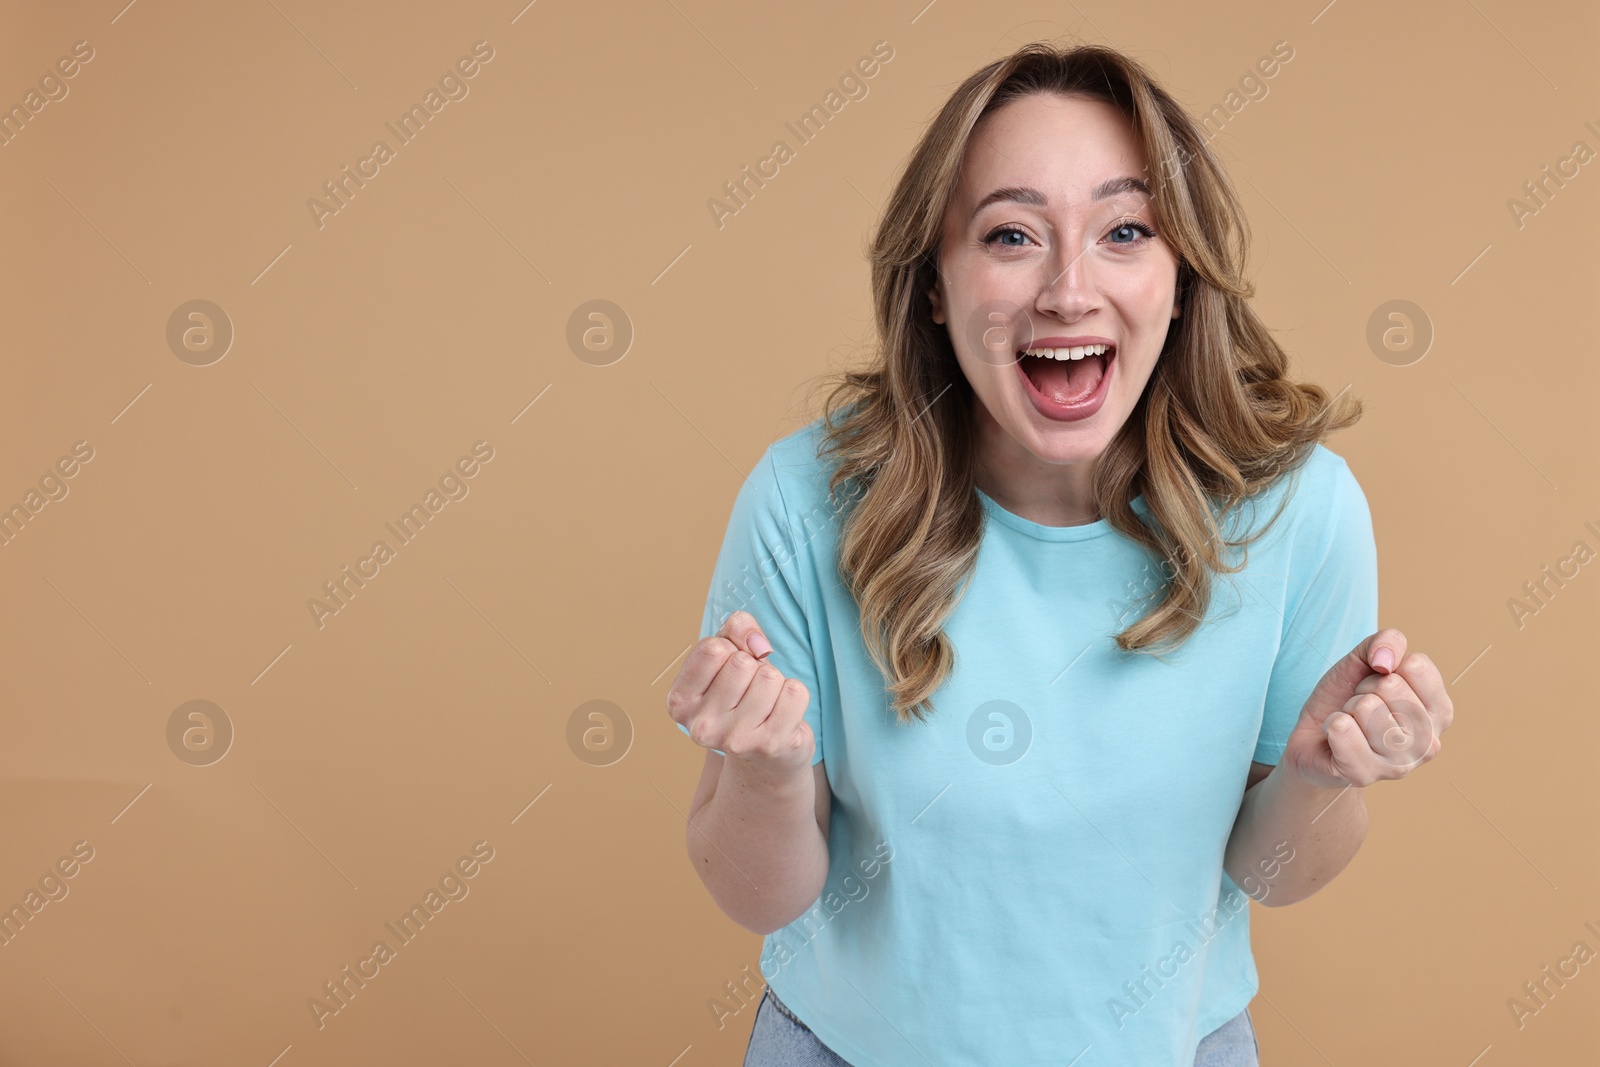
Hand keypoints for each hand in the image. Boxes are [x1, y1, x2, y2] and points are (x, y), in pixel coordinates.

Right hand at [666, 610, 814, 780]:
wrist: (765, 758)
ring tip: (765, 704)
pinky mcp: (770, 745)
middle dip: (754, 667)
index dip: (731, 649)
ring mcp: (735, 740)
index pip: (712, 649)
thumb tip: (757, 644)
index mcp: (680, 701)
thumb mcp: (727, 656)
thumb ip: (735, 630)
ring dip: (775, 683)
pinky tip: (781, 715)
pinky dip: (795, 697)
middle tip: (750, 691)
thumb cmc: (742, 696)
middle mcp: (701, 727)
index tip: (730, 668)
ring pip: (770, 677)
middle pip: (742, 662)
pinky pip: (796, 693)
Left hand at [1280, 628, 1453, 789]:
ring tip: (1350, 723)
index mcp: (1439, 712)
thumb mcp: (1365, 660)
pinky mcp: (1364, 775)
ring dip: (1348, 708)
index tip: (1378, 684)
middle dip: (1364, 689)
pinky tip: (1336, 737)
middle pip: (1390, 686)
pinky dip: (1331, 723)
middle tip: (1359, 707)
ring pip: (1366, 708)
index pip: (1416, 666)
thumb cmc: (1348, 698)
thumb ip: (1386, 642)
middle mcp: (1429, 743)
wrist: (1314, 737)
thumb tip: (1385, 660)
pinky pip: (1342, 729)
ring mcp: (1399, 765)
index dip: (1386, 667)